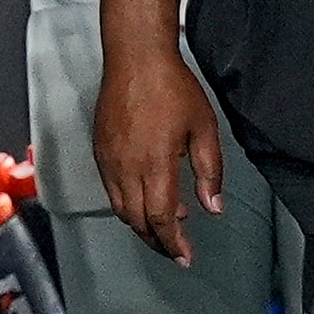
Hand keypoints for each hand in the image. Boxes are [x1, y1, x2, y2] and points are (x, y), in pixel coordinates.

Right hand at [94, 50, 224, 266]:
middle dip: (157, 241)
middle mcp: (127, 167)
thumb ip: (210, 172)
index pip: (162, 219)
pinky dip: (126, 203)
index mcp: (156, 164)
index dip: (174, 244)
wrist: (136, 57)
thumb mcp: (204, 128)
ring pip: (120, 209)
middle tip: (175, 248)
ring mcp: (109, 159)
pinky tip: (144, 195)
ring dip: (140, 224)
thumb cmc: (171, 86)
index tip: (185, 256)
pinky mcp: (100, 149)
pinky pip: (110, 189)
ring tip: (163, 223)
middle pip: (137, 221)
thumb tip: (213, 206)